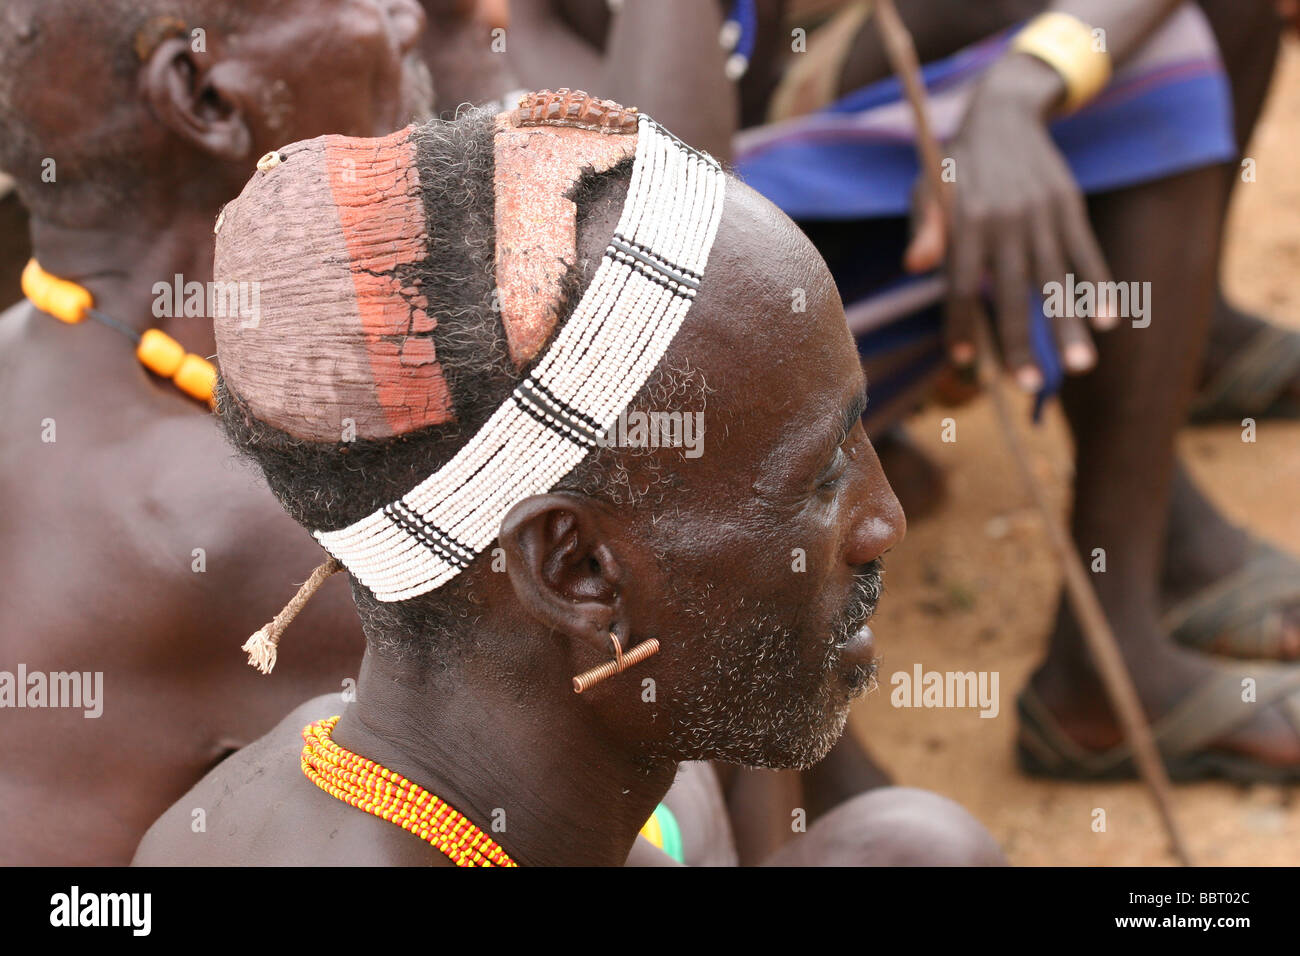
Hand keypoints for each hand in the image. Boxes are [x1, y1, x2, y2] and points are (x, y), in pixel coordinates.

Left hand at [905, 53, 1115, 390]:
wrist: (1005, 113)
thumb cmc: (956, 165)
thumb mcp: (928, 188)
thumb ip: (925, 228)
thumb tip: (916, 267)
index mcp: (965, 220)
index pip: (959, 283)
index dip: (960, 322)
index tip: (964, 360)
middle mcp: (1005, 221)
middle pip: (1012, 291)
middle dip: (1020, 340)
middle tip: (1027, 385)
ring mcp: (1042, 214)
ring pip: (1056, 279)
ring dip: (1069, 325)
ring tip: (1080, 367)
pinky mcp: (1069, 207)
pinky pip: (1087, 252)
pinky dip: (1098, 285)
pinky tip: (1109, 321)